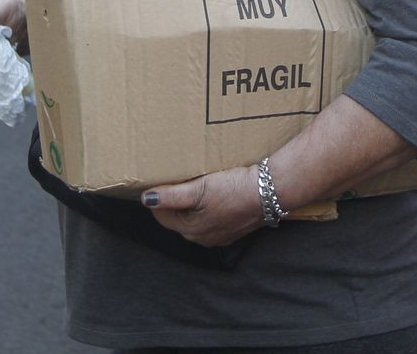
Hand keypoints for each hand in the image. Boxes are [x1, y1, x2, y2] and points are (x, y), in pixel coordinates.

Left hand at [142, 165, 263, 246]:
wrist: (269, 192)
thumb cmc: (234, 190)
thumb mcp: (199, 189)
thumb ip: (171, 196)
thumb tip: (147, 199)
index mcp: (191, 230)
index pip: (161, 214)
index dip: (158, 196)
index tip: (158, 180)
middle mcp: (203, 237)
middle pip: (178, 216)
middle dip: (174, 199)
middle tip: (175, 178)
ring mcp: (220, 234)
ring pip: (195, 216)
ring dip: (192, 201)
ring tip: (194, 181)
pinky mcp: (233, 227)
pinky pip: (212, 216)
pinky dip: (208, 205)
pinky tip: (214, 190)